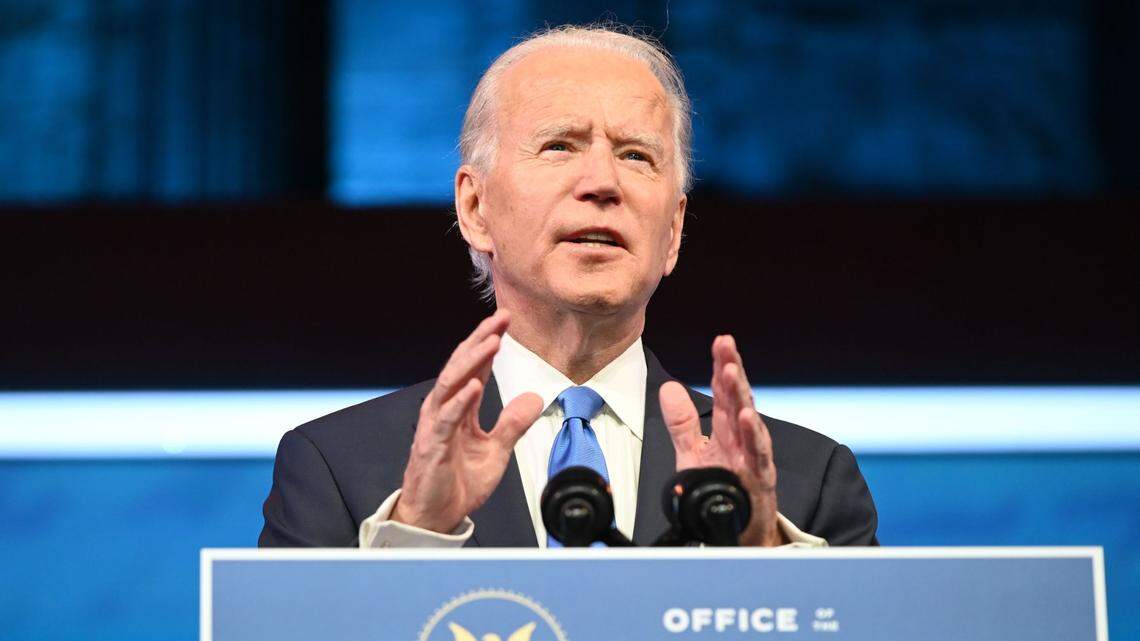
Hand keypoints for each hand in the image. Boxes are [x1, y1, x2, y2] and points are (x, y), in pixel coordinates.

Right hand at [392, 310, 543, 532]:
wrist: (436, 517)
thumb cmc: (458, 483)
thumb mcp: (496, 451)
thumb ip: (512, 424)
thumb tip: (534, 398)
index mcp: (459, 409)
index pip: (474, 367)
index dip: (488, 342)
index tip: (505, 321)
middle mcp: (444, 410)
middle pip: (461, 366)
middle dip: (480, 340)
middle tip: (499, 318)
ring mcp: (435, 426)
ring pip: (451, 384)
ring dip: (471, 362)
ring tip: (491, 342)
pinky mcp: (431, 446)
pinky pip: (445, 419)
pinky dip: (460, 401)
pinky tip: (474, 385)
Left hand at [659, 335, 782, 546]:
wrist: (741, 532)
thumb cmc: (721, 489)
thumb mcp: (692, 453)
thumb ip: (682, 422)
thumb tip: (668, 387)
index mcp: (726, 428)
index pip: (723, 391)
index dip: (721, 365)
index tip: (720, 341)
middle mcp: (742, 437)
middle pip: (737, 397)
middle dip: (732, 368)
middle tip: (726, 344)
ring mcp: (753, 456)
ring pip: (749, 419)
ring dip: (740, 395)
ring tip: (731, 371)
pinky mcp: (759, 478)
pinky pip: (757, 454)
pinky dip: (752, 435)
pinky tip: (745, 417)